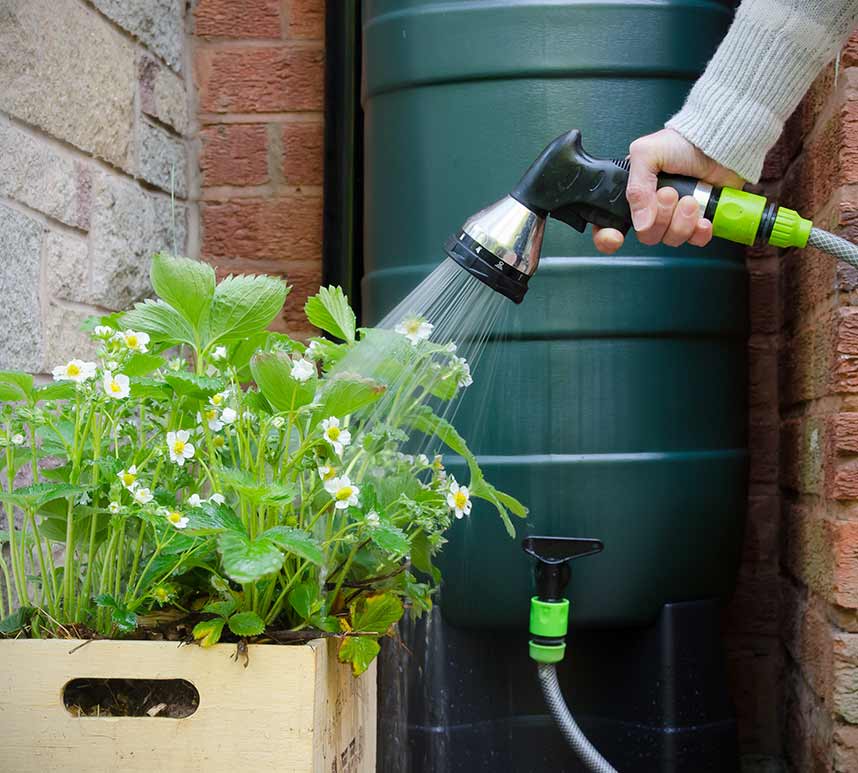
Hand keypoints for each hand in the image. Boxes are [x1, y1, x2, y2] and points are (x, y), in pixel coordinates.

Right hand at [592, 128, 744, 254]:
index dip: (607, 237)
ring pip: (670, 239)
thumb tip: (640, 223)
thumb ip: (636, 188)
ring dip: (682, 221)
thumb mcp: (646, 154)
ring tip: (690, 199)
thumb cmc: (682, 142)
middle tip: (670, 193)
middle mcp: (651, 209)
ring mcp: (675, 217)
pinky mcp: (698, 221)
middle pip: (646, 235)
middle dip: (661, 217)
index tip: (616, 237)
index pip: (609, 225)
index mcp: (633, 194)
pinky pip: (694, 241)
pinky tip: (702, 217)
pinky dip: (699, 232)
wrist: (718, 143)